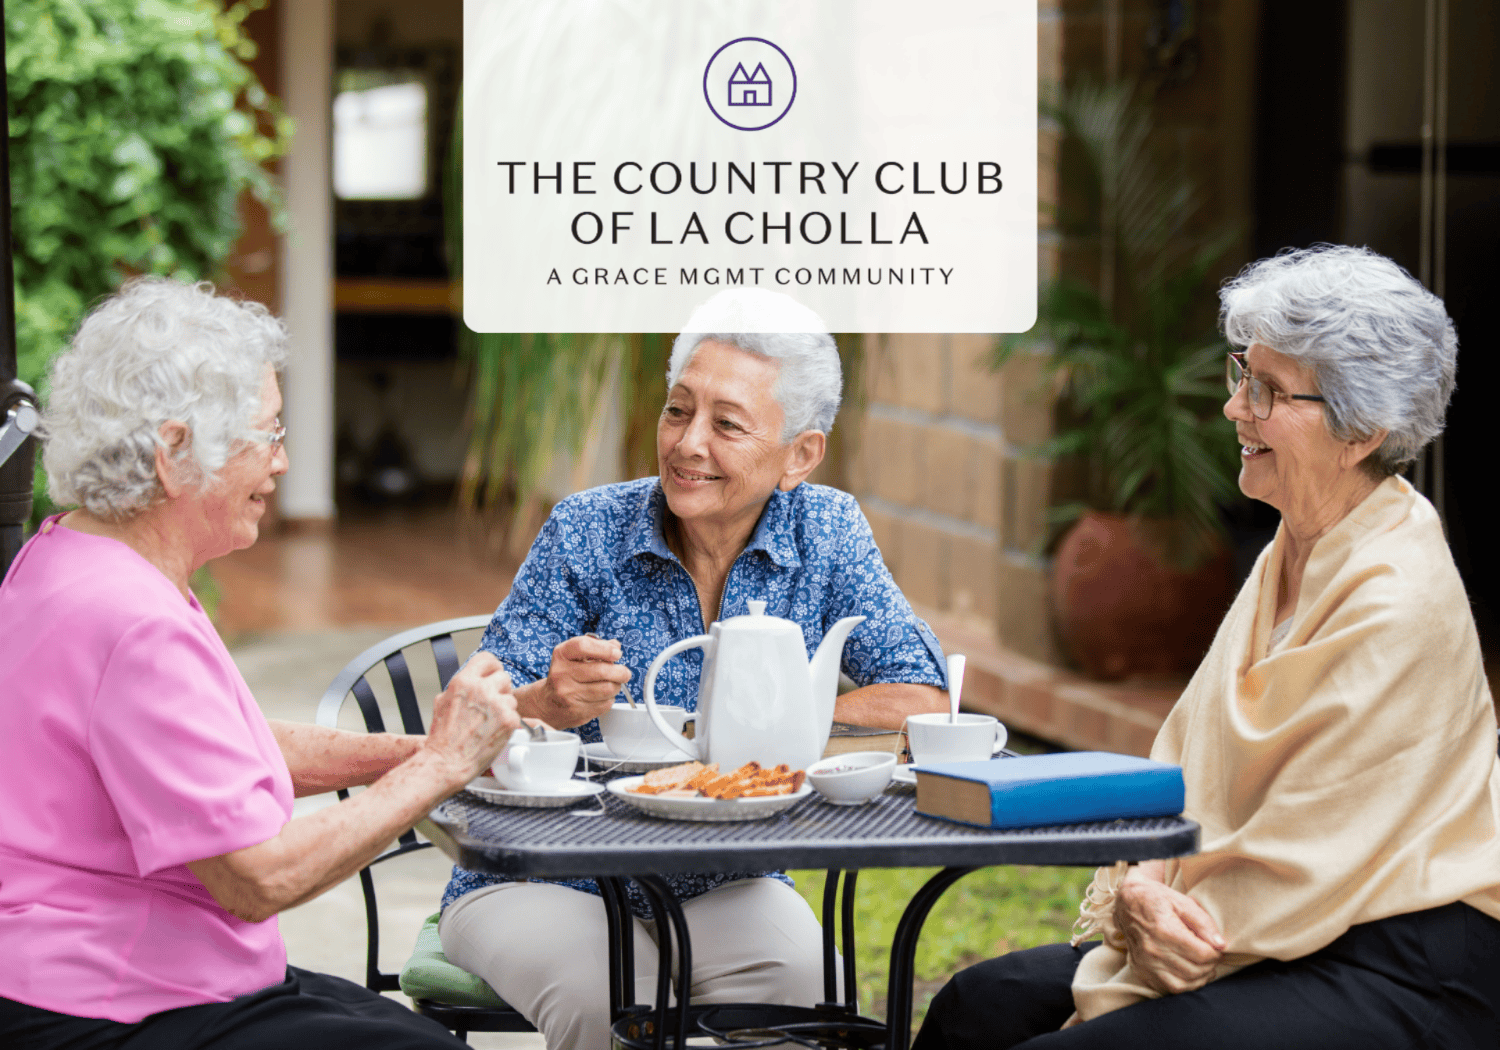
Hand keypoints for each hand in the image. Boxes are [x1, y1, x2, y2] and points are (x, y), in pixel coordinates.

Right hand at [422, 652, 519, 787]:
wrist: (447, 762)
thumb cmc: (443, 738)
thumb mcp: (443, 701)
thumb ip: (461, 686)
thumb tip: (472, 679)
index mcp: (463, 681)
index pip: (487, 659)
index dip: (492, 668)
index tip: (493, 675)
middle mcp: (481, 689)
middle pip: (504, 677)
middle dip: (499, 690)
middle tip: (490, 707)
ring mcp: (497, 704)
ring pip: (511, 698)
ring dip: (504, 708)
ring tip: (488, 724)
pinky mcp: (509, 720)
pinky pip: (516, 715)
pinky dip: (508, 724)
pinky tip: (493, 733)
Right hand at [515, 635, 630, 727]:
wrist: (548, 703)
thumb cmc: (566, 675)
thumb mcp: (575, 656)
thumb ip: (596, 647)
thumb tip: (615, 646)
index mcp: (561, 655)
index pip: (583, 646)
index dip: (605, 649)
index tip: (616, 654)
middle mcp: (561, 674)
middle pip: (601, 670)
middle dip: (620, 671)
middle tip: (624, 673)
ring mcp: (568, 694)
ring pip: (607, 689)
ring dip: (616, 686)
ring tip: (614, 684)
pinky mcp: (577, 711)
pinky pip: (605, 704)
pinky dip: (609, 699)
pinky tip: (602, 696)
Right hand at [1114, 866, 1226, 994]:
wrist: (1128, 903)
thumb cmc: (1157, 899)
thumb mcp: (1183, 902)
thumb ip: (1204, 923)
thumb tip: (1221, 945)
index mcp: (1164, 930)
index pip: (1202, 954)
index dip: (1216, 953)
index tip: (1217, 948)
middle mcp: (1152, 950)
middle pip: (1195, 970)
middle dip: (1210, 965)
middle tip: (1212, 955)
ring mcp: (1145, 963)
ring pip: (1184, 984)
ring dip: (1200, 978)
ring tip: (1203, 965)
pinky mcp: (1142, 971)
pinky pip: (1169, 988)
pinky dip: (1185, 984)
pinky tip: (1189, 972)